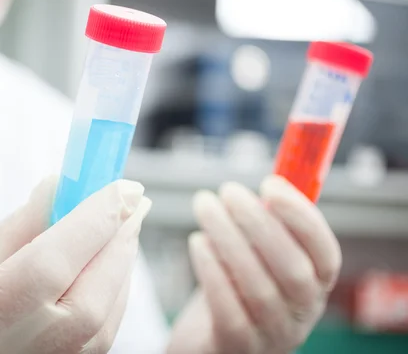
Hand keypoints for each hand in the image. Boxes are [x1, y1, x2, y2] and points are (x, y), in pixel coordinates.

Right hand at [0, 178, 151, 353]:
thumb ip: (19, 228)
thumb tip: (62, 186)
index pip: (54, 261)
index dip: (95, 218)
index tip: (123, 185)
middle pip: (93, 293)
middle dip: (119, 238)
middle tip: (132, 199)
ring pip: (106, 316)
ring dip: (121, 264)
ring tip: (124, 224)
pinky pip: (101, 334)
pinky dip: (113, 293)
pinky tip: (111, 265)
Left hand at [168, 175, 341, 353]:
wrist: (210, 341)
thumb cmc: (236, 288)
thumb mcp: (259, 257)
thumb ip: (266, 227)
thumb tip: (263, 187)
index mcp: (315, 286)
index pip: (325, 252)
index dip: (301, 216)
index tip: (270, 184)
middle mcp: (301, 314)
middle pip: (292, 269)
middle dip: (258, 222)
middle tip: (227, 191)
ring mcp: (271, 335)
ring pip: (258, 287)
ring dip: (229, 239)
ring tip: (205, 206)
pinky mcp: (236, 346)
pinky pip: (228, 309)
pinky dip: (212, 271)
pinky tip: (197, 242)